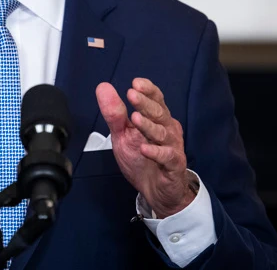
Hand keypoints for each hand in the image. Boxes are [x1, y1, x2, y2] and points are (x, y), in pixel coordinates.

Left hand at [96, 78, 194, 217]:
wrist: (157, 192)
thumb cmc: (142, 159)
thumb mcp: (123, 135)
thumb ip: (114, 113)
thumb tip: (103, 87)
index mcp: (158, 119)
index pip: (156, 100)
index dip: (148, 91)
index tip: (135, 83)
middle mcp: (168, 130)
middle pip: (159, 113)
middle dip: (145, 104)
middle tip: (132, 94)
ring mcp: (172, 147)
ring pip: (163, 133)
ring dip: (149, 126)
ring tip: (135, 119)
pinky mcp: (174, 166)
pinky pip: (167, 157)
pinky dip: (156, 152)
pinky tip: (145, 148)